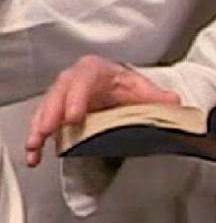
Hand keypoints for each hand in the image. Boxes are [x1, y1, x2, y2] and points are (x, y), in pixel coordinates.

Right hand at [24, 56, 178, 166]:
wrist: (116, 85)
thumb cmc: (125, 84)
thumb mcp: (143, 88)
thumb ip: (158, 97)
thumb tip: (174, 102)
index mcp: (93, 70)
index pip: (82, 81)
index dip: (76, 99)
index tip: (73, 117)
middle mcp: (73, 80)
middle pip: (57, 95)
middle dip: (50, 115)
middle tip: (46, 131)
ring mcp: (62, 95)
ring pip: (46, 110)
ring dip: (39, 129)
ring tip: (34, 148)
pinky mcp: (57, 111)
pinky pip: (44, 123)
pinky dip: (38, 138)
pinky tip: (33, 153)